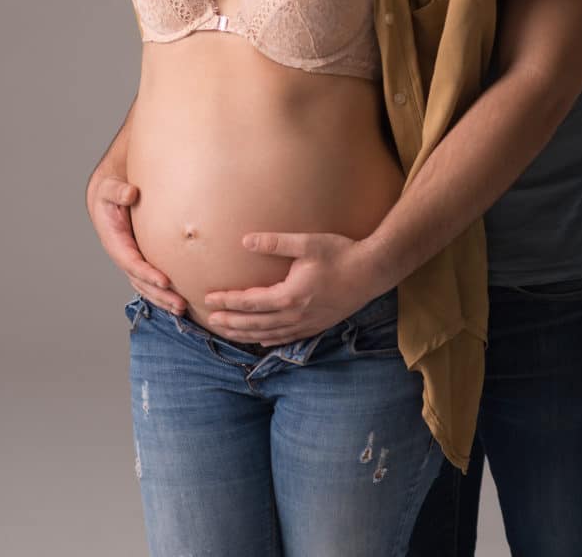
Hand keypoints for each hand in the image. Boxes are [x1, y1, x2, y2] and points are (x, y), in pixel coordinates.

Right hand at [87, 173, 186, 313]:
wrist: (111, 195)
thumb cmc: (110, 192)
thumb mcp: (109, 188)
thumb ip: (117, 191)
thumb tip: (130, 193)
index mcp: (115, 241)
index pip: (132, 262)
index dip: (147, 273)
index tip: (165, 281)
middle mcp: (123, 255)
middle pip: (141, 282)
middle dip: (159, 294)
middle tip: (180, 303)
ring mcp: (133, 259)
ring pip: (146, 286)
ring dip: (163, 298)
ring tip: (183, 308)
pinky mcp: (143, 258)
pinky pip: (152, 279)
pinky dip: (164, 291)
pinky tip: (181, 298)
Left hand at [204, 232, 384, 345]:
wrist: (372, 271)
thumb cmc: (341, 253)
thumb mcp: (307, 243)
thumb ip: (275, 243)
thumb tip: (245, 241)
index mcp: (290, 296)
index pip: (250, 302)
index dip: (227, 301)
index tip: (209, 299)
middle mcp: (296, 315)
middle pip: (254, 323)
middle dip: (230, 322)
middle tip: (209, 320)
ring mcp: (307, 324)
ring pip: (268, 334)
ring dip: (245, 334)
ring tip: (226, 332)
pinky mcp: (317, 325)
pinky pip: (287, 338)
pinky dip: (269, 340)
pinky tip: (260, 340)